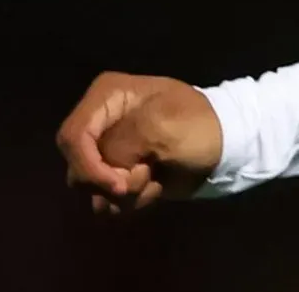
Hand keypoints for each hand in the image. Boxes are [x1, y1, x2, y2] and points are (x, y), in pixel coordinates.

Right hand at [56, 72, 222, 214]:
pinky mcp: (120, 174)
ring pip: (91, 189)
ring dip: (126, 194)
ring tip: (155, 178)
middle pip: (77, 168)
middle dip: (112, 181)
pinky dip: (133, 200)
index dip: (89, 167)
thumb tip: (107, 172)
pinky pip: (108, 201)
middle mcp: (101, 123)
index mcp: (107, 97)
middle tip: (147, 174)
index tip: (119, 185)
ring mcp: (108, 150)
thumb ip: (121, 145)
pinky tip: (156, 186)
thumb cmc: (198, 126)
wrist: (226, 146)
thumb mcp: (161, 126)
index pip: (72, 137)